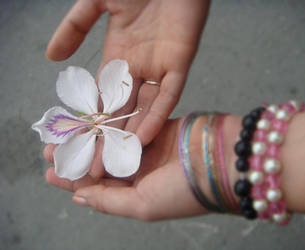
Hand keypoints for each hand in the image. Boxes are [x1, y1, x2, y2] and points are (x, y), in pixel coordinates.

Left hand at [44, 118, 211, 220]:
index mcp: (136, 192)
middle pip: (100, 162)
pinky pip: (126, 123)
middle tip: (51, 148)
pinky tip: (90, 116)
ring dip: (88, 136)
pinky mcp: (154, 124)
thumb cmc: (183, 191)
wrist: (220, 161)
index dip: (73, 180)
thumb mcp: (142, 206)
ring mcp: (147, 146)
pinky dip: (108, 120)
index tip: (50, 172)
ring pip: (109, 140)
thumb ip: (109, 201)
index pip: (98, 187)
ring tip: (65, 131)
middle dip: (77, 156)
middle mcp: (139, 170)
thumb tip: (79, 198)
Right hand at [46, 0, 209, 176]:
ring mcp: (159, 68)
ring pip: (145, 108)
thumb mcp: (96, 2)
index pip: (104, 94)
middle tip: (95, 164)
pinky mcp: (179, 64)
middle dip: (110, 137)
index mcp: (118, 54)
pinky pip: (168, 97)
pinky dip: (156, 117)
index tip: (82, 143)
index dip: (94, 119)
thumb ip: (75, 27)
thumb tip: (51, 57)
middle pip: (123, 109)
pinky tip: (142, 139)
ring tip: (117, 162)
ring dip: (132, 135)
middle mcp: (138, 67)